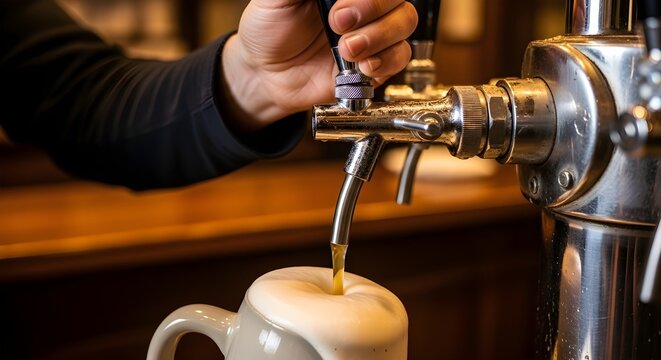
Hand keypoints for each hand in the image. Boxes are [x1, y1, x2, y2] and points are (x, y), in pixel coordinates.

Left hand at [221, 0, 416, 131]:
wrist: (265, 74)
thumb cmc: (270, 30)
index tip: (338, 6)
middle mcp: (364, 6)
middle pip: (398, 0)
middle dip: (372, 10)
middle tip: (338, 25)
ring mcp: (373, 34)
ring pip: (405, 23)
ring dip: (378, 37)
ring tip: (347, 50)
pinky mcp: (375, 65)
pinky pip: (400, 57)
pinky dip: (384, 62)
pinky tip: (362, 66)